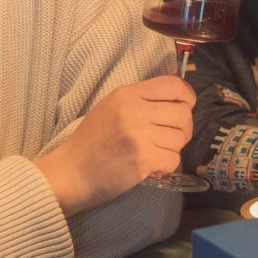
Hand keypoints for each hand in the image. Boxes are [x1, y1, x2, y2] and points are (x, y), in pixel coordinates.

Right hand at [35, 75, 195, 213]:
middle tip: (170, 138)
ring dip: (172, 149)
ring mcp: (139, 135)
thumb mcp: (111, 108)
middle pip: (183, 113)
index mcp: (127, 94)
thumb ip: (140, 100)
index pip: (173, 85)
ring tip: (155, 152)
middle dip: (183, 128)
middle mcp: (134, 110)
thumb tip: (176, 101)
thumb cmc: (91, 142)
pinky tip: (151, 166)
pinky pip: (174, 159)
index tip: (185, 107)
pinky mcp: (142, 159)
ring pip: (180, 138)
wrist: (70, 172)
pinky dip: (166, 166)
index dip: (187, 97)